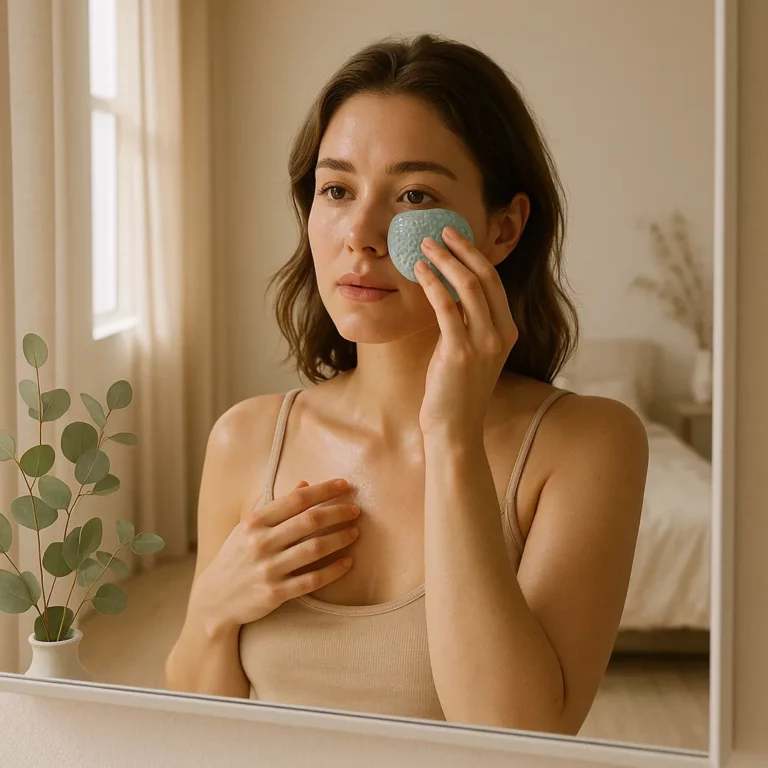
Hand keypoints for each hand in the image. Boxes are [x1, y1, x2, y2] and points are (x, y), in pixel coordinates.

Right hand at [190, 478, 359, 635]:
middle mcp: (260, 543)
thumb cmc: (235, 559)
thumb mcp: (247, 529)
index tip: (344, 484)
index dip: (324, 490)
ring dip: (340, 538)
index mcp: (254, 523)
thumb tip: (304, 484)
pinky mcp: (275, 594)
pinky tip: (348, 562)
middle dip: (338, 512)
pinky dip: (333, 570)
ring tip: (355, 532)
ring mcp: (268, 569)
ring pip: (314, 549)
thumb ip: (276, 507)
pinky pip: (312, 580)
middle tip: (356, 510)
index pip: (296, 499)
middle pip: (309, 521)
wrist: (213, 601)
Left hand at [415, 225, 517, 438]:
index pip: (494, 282)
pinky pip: (446, 306)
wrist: (455, 428)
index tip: (454, 238)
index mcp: (507, 331)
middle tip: (439, 231)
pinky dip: (433, 283)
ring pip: (468, 286)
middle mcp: (501, 334)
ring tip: (424, 245)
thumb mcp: (469, 351)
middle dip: (461, 249)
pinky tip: (419, 270)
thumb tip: (448, 291)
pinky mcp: (460, 352)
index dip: (474, 255)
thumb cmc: (457, 391)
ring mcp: (483, 343)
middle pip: (485, 277)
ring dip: (444, 260)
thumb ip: (467, 323)